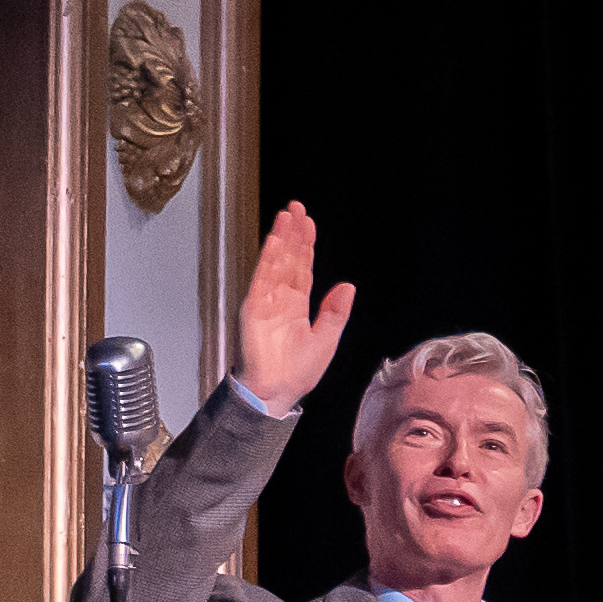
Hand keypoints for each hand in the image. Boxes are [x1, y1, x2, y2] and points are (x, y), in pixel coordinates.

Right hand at [235, 200, 354, 404]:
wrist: (275, 393)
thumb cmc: (296, 373)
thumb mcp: (326, 340)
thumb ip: (335, 313)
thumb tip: (348, 286)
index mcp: (297, 306)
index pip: (302, 268)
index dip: (305, 245)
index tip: (308, 223)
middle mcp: (280, 300)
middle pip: (288, 259)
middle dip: (293, 233)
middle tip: (296, 208)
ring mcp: (266, 302)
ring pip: (275, 263)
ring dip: (281, 239)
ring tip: (287, 216)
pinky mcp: (254, 309)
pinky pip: (262, 279)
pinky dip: (268, 260)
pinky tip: (275, 242)